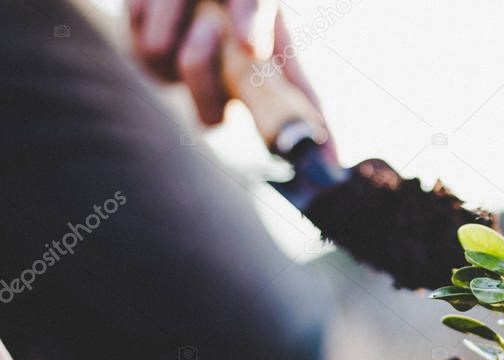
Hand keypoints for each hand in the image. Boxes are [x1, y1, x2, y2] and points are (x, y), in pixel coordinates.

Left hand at [128, 0, 335, 156]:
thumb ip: (258, 9)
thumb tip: (251, 49)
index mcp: (272, 67)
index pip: (302, 116)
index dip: (317, 149)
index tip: (329, 167)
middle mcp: (233, 82)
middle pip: (210, 118)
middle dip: (203, 68)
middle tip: (210, 26)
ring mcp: (187, 75)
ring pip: (168, 73)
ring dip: (176, 19)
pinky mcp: (149, 60)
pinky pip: (143, 50)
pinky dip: (150, 11)